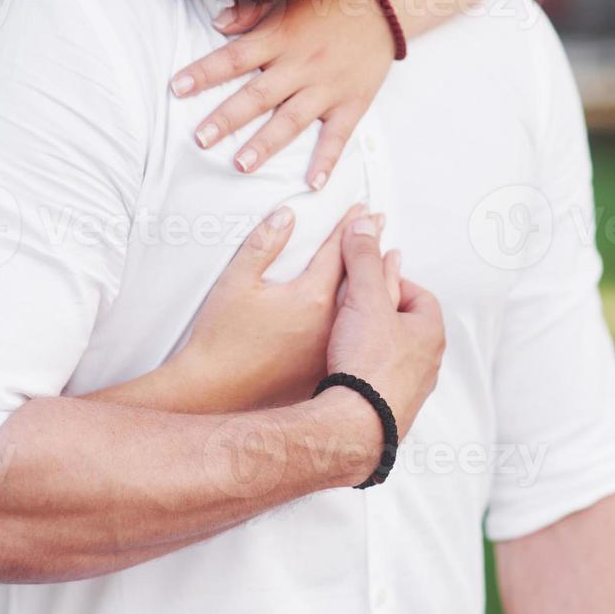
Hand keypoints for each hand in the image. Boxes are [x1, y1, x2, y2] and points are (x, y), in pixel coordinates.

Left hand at [168, 0, 395, 189]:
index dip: (205, 73)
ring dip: (266, 144)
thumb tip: (218, 24)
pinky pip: (339, 135)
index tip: (177, 88)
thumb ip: (253, 8)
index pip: (234, 58)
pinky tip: (313, 183)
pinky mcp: (353, 101)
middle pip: (257, 95)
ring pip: (292, 119)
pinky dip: (327, 160)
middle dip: (227, 118)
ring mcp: (327, 86)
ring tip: (241, 164)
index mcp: (281, 36)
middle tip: (200, 139)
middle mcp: (301, 64)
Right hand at [172, 203, 374, 410]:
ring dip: (390, 287)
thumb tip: (285, 216)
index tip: (364, 211)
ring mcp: (342, 356)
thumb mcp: (235, 287)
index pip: (344, 254)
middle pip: (371, 282)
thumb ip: (261, 246)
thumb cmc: (225, 348)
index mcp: (314, 300)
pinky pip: (378, 347)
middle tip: (382, 233)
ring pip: (383, 318)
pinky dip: (387, 326)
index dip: (353, 228)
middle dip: (378, 254)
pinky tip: (383, 322)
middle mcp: (334, 327)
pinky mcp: (340, 378)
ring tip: (393, 267)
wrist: (221, 401)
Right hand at [324, 217, 444, 443]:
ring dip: (371, 342)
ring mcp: (410, 391)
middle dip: (380, 309)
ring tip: (345, 334)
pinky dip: (364, 369)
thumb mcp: (363, 298)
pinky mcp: (390, 412)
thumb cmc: (367, 363)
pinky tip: (344, 370)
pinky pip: (379, 381)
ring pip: (392, 355)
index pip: (417, 293)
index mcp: (430, 332)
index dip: (391, 280)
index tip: (366, 278)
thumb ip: (363, 260)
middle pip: (404, 324)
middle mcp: (428, 363)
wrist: (355, 427)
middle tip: (353, 300)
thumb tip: (363, 223)